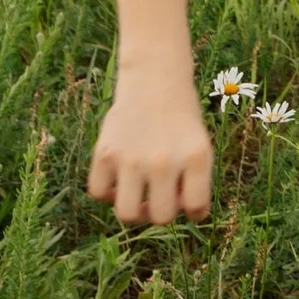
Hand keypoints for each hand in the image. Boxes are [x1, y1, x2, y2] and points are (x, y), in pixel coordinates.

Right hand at [87, 85, 212, 225]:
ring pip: (127, 214)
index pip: (197, 208)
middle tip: (160, 198)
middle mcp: (165, 161)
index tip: (189, 201)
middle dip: (162, 213)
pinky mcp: (105, 152)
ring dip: (134, 212)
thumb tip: (177, 216)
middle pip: (161, 218)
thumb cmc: (181, 121)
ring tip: (138, 198)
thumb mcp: (200, 146)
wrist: (155, 81)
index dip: (194, 211)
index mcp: (196, 158)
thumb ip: (193, 182)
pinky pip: (98, 193)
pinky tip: (118, 181)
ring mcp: (132, 158)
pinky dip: (107, 193)